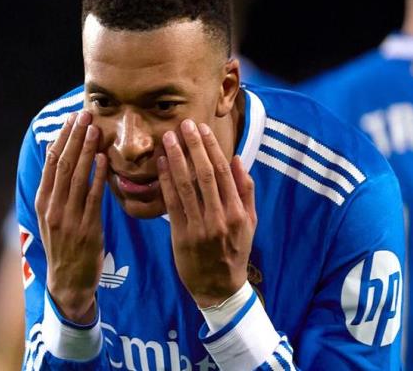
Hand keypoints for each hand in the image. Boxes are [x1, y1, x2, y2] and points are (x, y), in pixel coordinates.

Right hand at [35, 111, 106, 323]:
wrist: (68, 282)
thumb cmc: (64, 245)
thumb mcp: (53, 217)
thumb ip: (58, 191)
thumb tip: (64, 159)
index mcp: (43, 202)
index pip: (51, 163)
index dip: (62, 139)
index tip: (72, 119)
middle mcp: (52, 207)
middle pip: (63, 165)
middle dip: (74, 137)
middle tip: (84, 115)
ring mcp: (68, 218)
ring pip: (76, 178)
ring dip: (86, 151)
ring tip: (94, 129)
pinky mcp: (87, 229)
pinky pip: (92, 198)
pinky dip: (97, 177)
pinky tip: (104, 160)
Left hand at [157, 119, 256, 307]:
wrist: (219, 287)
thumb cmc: (235, 251)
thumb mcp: (250, 223)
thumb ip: (246, 191)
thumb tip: (237, 159)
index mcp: (238, 212)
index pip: (224, 172)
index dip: (212, 148)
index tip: (202, 129)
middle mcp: (220, 217)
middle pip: (205, 174)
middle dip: (193, 147)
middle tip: (184, 124)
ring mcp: (199, 227)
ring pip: (186, 186)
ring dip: (177, 158)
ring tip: (168, 138)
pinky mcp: (181, 235)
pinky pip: (172, 203)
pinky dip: (166, 181)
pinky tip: (162, 163)